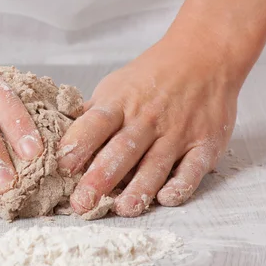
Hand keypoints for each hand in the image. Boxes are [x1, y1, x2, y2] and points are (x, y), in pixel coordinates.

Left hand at [58, 34, 240, 216]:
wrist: (205, 56)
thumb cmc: (153, 76)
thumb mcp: (117, 85)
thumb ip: (93, 114)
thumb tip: (60, 136)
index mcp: (121, 102)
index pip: (97, 123)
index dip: (79, 144)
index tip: (62, 166)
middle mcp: (148, 118)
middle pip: (123, 149)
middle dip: (101, 177)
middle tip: (83, 203)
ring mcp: (179, 132)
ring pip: (156, 164)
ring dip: (139, 188)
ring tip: (122, 209)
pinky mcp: (205, 144)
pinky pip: (192, 168)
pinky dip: (181, 184)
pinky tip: (166, 198)